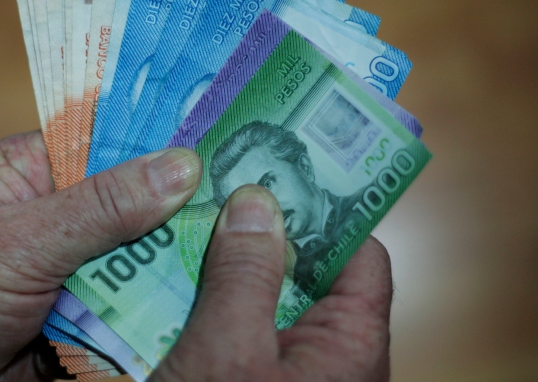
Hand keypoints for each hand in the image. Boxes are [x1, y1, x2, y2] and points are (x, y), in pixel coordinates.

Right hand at [150, 185, 391, 381]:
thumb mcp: (226, 349)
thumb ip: (244, 273)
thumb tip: (256, 200)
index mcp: (352, 344)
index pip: (358, 253)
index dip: (321, 210)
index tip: (275, 176)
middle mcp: (334, 355)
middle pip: (308, 274)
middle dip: (261, 235)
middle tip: (218, 195)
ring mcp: (297, 370)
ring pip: (271, 300)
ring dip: (231, 270)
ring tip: (190, 230)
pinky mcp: (261, 379)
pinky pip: (247, 330)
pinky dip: (219, 305)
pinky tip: (178, 284)